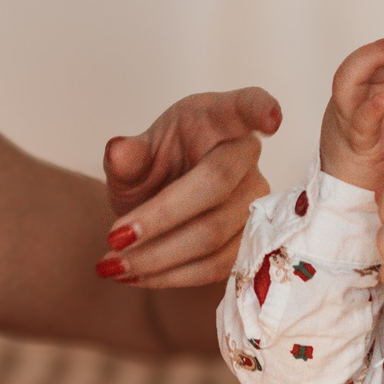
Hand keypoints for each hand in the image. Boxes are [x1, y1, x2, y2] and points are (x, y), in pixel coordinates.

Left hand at [102, 88, 282, 287]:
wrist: (158, 207)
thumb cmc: (153, 171)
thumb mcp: (132, 158)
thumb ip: (126, 156)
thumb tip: (119, 151)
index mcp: (217, 120)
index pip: (245, 107)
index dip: (260, 110)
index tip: (271, 120)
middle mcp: (245, 157)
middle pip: (214, 186)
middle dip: (159, 218)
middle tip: (113, 238)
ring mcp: (256, 201)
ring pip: (213, 235)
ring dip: (158, 257)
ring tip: (113, 266)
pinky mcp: (252, 243)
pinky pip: (216, 267)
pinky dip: (171, 276)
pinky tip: (138, 277)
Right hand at [320, 34, 383, 192]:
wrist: (363, 203)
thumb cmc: (383, 164)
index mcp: (373, 87)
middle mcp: (357, 95)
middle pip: (377, 56)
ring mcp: (348, 116)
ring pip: (351, 76)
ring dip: (374, 59)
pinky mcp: (349, 143)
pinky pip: (356, 123)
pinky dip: (368, 110)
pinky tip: (383, 100)